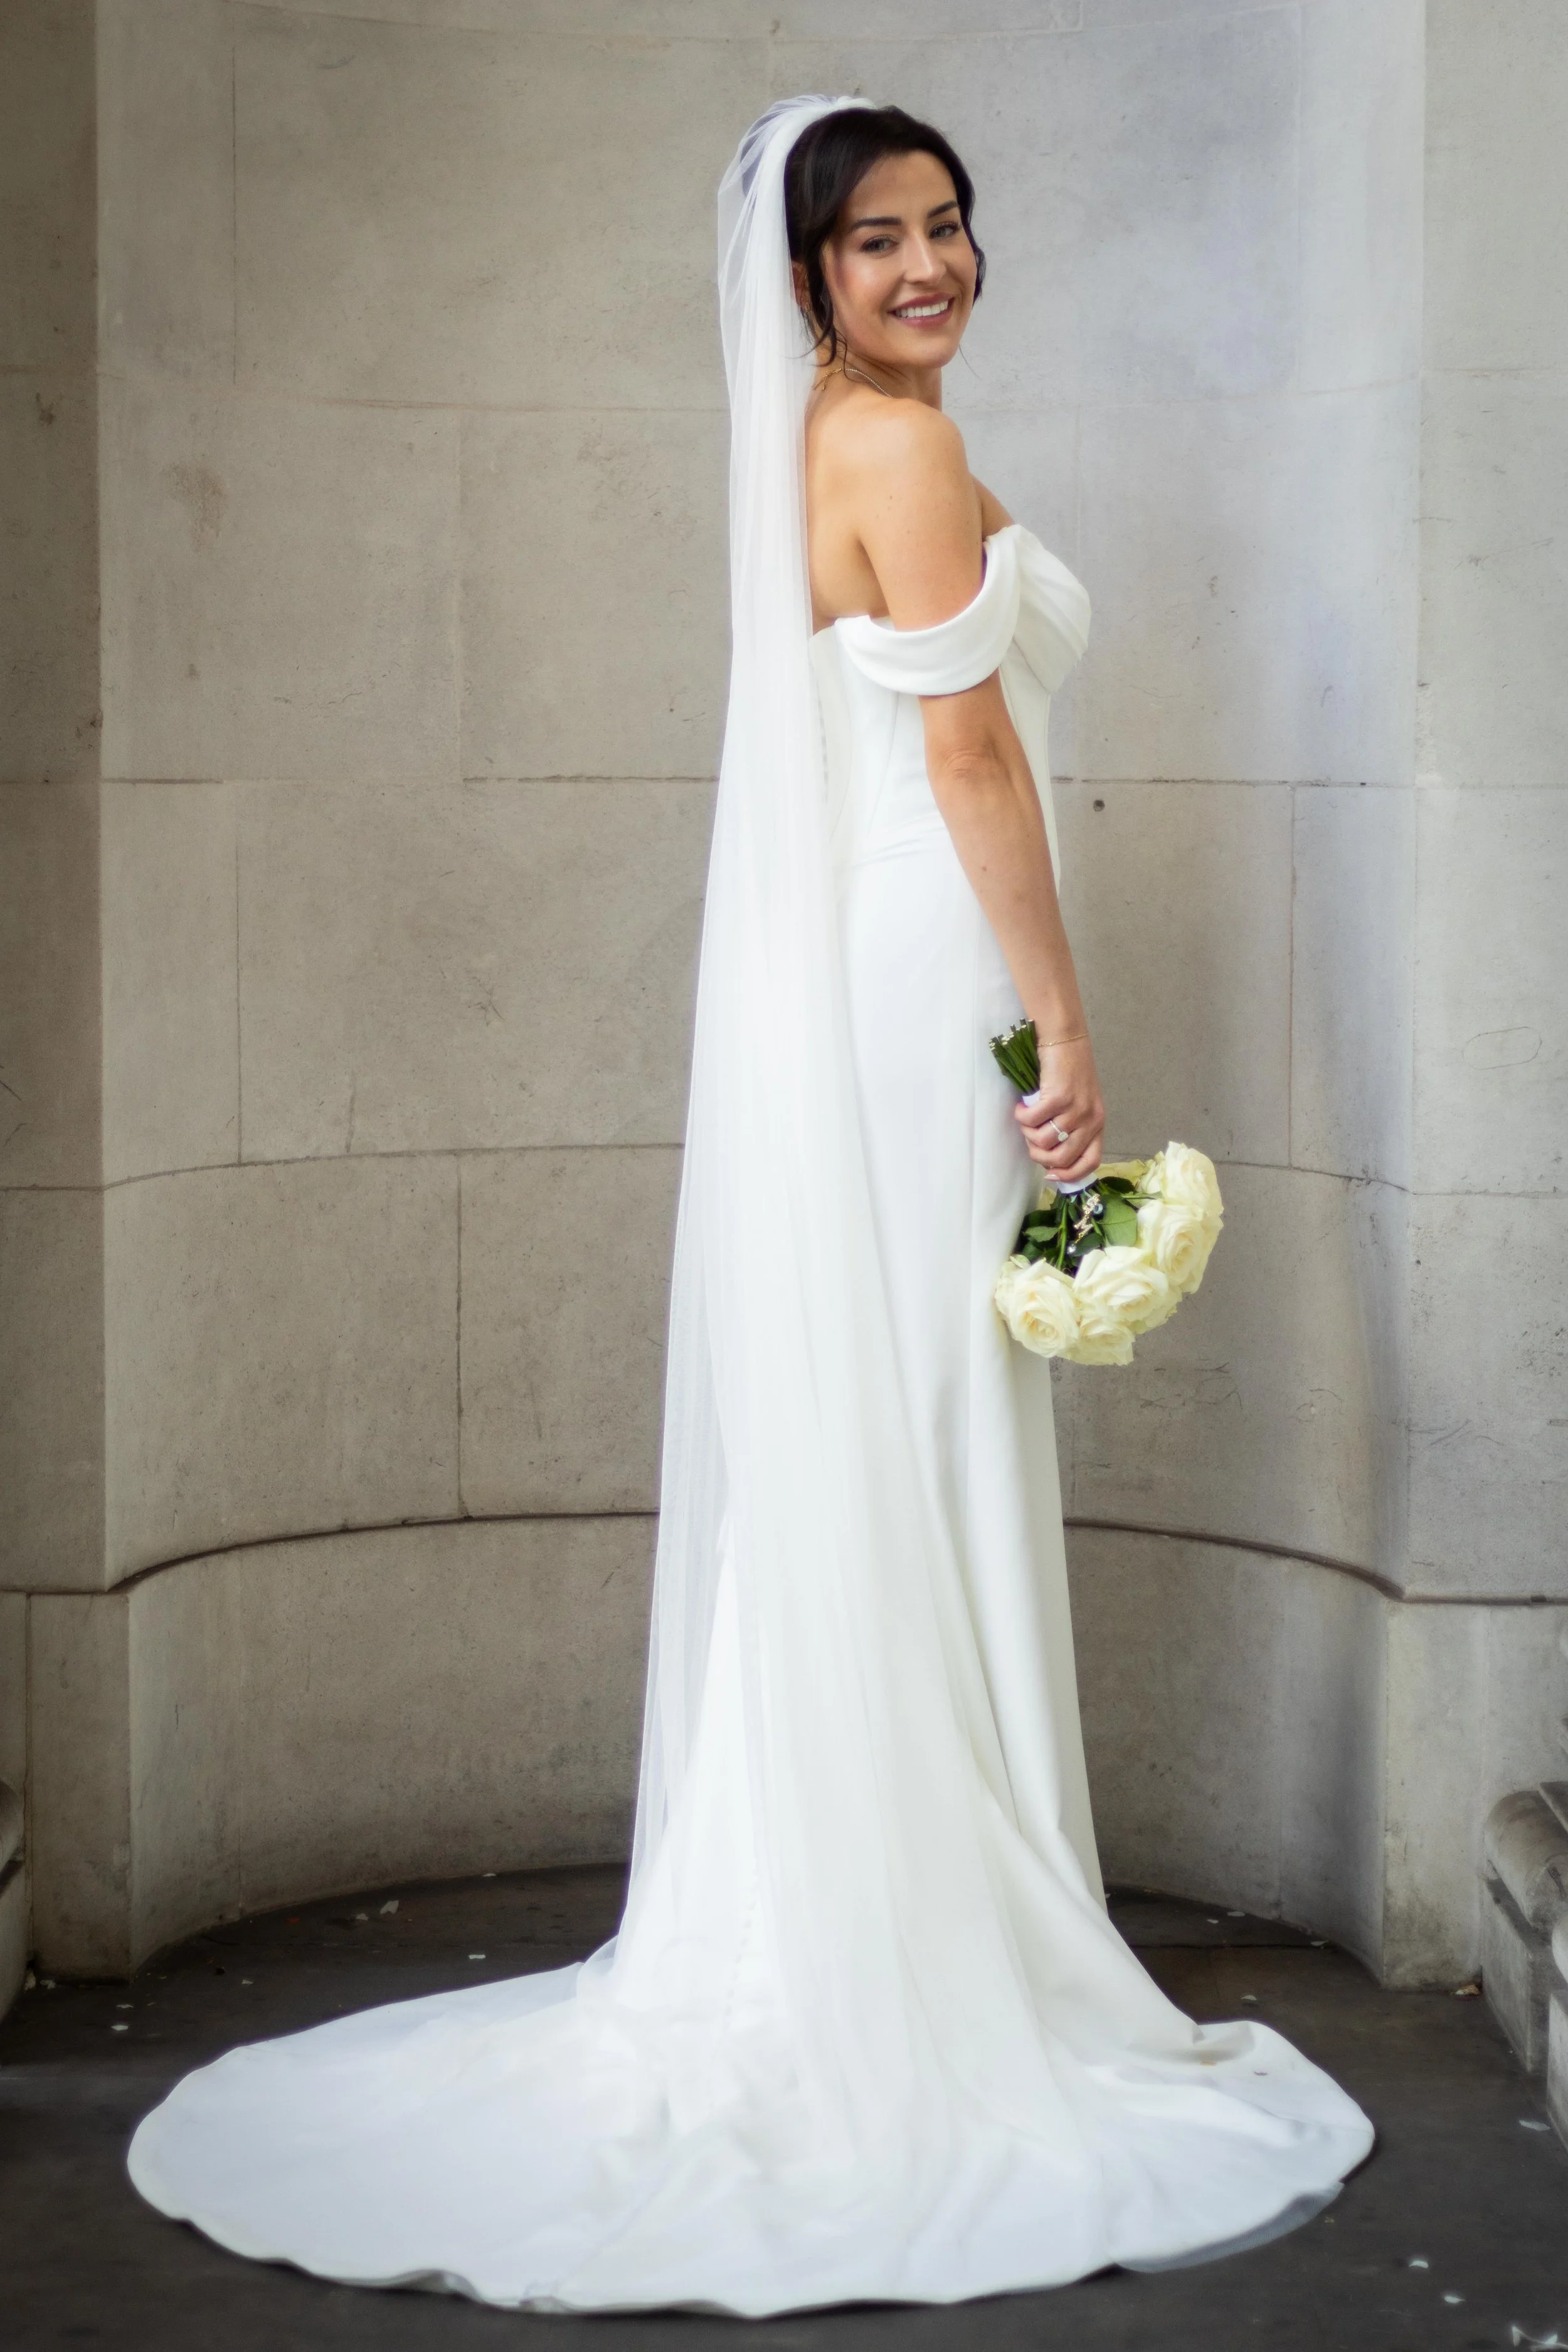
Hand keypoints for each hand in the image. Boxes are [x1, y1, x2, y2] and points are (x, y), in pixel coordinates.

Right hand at [1014, 1036, 1104, 1184]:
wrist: (1065, 1040)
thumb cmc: (1070, 1071)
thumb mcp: (1080, 1104)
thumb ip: (1072, 1128)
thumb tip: (1050, 1154)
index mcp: (1097, 1124)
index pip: (1090, 1162)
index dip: (1069, 1175)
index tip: (1050, 1174)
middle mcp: (1090, 1119)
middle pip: (1062, 1158)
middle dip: (1039, 1155)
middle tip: (1030, 1138)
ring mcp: (1075, 1109)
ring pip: (1043, 1141)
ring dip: (1027, 1132)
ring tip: (1026, 1117)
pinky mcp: (1058, 1098)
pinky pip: (1031, 1121)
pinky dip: (1021, 1116)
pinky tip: (1021, 1106)